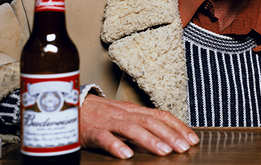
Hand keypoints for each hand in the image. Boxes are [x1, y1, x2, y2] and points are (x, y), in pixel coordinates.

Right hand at [81, 95, 197, 158]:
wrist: (68, 106)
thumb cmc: (97, 115)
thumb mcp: (122, 116)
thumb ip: (141, 124)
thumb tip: (165, 136)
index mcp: (133, 110)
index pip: (160, 115)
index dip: (178, 126)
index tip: (192, 138)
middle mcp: (124, 114)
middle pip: (151, 121)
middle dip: (170, 135)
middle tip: (184, 148)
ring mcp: (109, 121)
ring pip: (132, 128)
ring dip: (150, 140)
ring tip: (164, 152)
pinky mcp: (93, 131)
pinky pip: (105, 138)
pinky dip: (116, 146)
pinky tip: (126, 155)